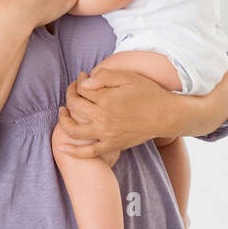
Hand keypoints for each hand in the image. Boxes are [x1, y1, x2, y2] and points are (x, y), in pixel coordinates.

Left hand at [54, 68, 171, 156]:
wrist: (166, 116)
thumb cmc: (149, 94)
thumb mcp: (128, 77)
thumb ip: (105, 76)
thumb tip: (84, 82)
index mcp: (106, 99)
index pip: (81, 90)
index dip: (78, 82)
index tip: (82, 78)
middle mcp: (103, 117)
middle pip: (75, 106)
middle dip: (71, 95)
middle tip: (74, 89)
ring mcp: (106, 134)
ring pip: (74, 129)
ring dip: (64, 120)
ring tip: (63, 112)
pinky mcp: (112, 145)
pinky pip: (88, 152)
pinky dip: (73, 151)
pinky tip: (62, 147)